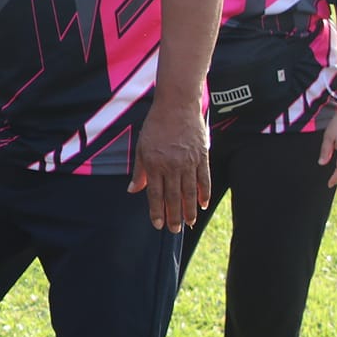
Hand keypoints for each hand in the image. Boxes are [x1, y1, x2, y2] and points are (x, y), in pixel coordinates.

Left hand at [128, 97, 210, 231]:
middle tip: (173, 231)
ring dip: (189, 210)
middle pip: (173, 197)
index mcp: (154, 164)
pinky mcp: (202, 156)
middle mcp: (171, 166)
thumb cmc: (156, 126)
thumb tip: (132, 190)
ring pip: (189, 192)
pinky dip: (204, 193)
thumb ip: (139, 171)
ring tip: (188, 223)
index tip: (158, 224)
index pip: (155, 193)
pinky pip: (204, 179)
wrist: (176, 105)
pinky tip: (202, 205)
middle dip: (173, 216)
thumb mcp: (141, 147)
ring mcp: (188, 162)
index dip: (156, 211)